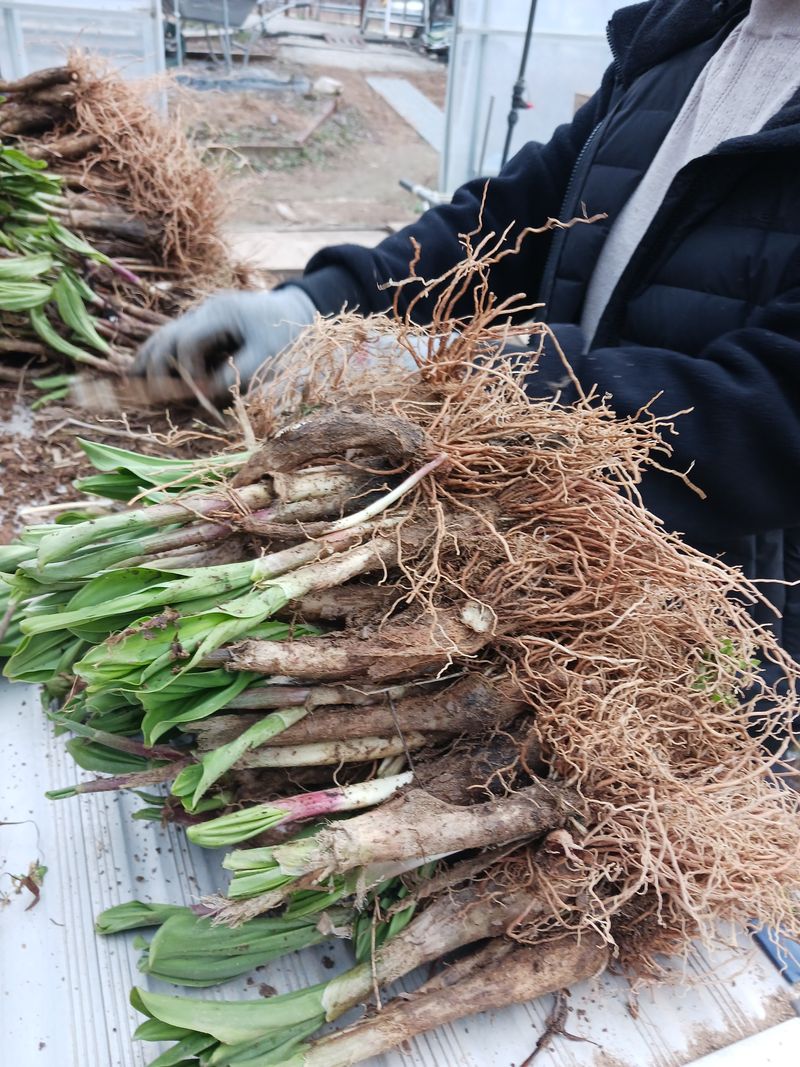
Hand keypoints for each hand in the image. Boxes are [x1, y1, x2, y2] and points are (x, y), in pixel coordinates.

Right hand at [132, 286, 316, 395]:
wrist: (295, 313)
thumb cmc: (286, 337)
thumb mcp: (267, 358)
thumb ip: (235, 376)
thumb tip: (200, 395)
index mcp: (221, 313)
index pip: (188, 342)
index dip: (187, 373)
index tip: (198, 397)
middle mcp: (202, 313)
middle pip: (165, 339)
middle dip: (158, 372)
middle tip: (159, 402)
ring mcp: (196, 321)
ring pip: (159, 341)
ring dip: (147, 367)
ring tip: (134, 392)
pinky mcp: (197, 333)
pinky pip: (167, 346)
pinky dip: (155, 363)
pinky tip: (139, 381)